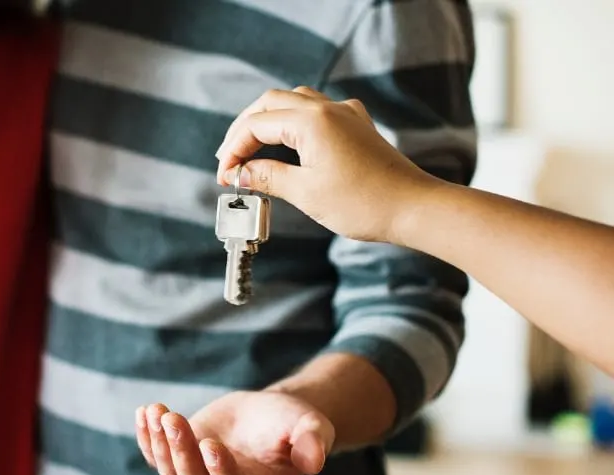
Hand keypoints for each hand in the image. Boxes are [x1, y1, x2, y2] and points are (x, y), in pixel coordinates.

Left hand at [135, 391, 334, 474]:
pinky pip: (157, 455)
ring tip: (157, 411)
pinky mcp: (181, 458)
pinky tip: (144, 412)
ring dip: (160, 443)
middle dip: (181, 452)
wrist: (270, 414)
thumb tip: (315, 461)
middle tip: (173, 419)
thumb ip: (313, 442)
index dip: (219, 472)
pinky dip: (147, 437)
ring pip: (171, 471)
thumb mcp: (311, 427)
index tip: (210, 443)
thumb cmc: (294, 424)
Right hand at [214, 86, 442, 243]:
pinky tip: (290, 143)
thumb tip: (242, 173)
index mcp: (311, 121)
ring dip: (268, 122)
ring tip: (252, 149)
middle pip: (270, 103)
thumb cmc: (364, 203)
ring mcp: (345, 115)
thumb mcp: (306, 193)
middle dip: (245, 129)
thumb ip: (268, 177)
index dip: (234, 150)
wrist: (414, 208)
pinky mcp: (357, 127)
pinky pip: (317, 111)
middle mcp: (328, 109)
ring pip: (294, 102)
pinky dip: (294, 123)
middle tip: (230, 159)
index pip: (256, 125)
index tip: (224, 177)